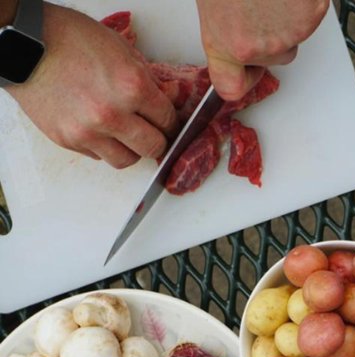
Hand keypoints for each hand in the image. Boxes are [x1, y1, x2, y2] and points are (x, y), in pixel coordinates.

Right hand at [5, 4, 177, 168]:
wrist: (25, 46)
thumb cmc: (71, 39)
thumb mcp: (122, 49)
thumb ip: (149, 78)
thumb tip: (170, 97)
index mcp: (132, 87)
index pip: (168, 120)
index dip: (172, 122)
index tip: (170, 123)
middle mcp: (112, 114)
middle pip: (154, 147)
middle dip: (159, 140)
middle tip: (155, 134)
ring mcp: (88, 131)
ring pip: (127, 160)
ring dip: (131, 149)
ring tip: (126, 134)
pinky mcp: (68, 141)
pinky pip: (98, 156)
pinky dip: (105, 146)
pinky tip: (100, 129)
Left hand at [196, 0, 329, 100]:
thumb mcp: (213, 2)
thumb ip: (225, 30)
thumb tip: (234, 35)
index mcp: (225, 45)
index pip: (231, 88)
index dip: (241, 79)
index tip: (244, 71)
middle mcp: (260, 48)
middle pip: (274, 59)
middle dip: (270, 38)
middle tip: (261, 8)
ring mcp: (291, 33)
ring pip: (295, 36)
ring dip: (288, 18)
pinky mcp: (313, 14)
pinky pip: (312, 15)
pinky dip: (304, 4)